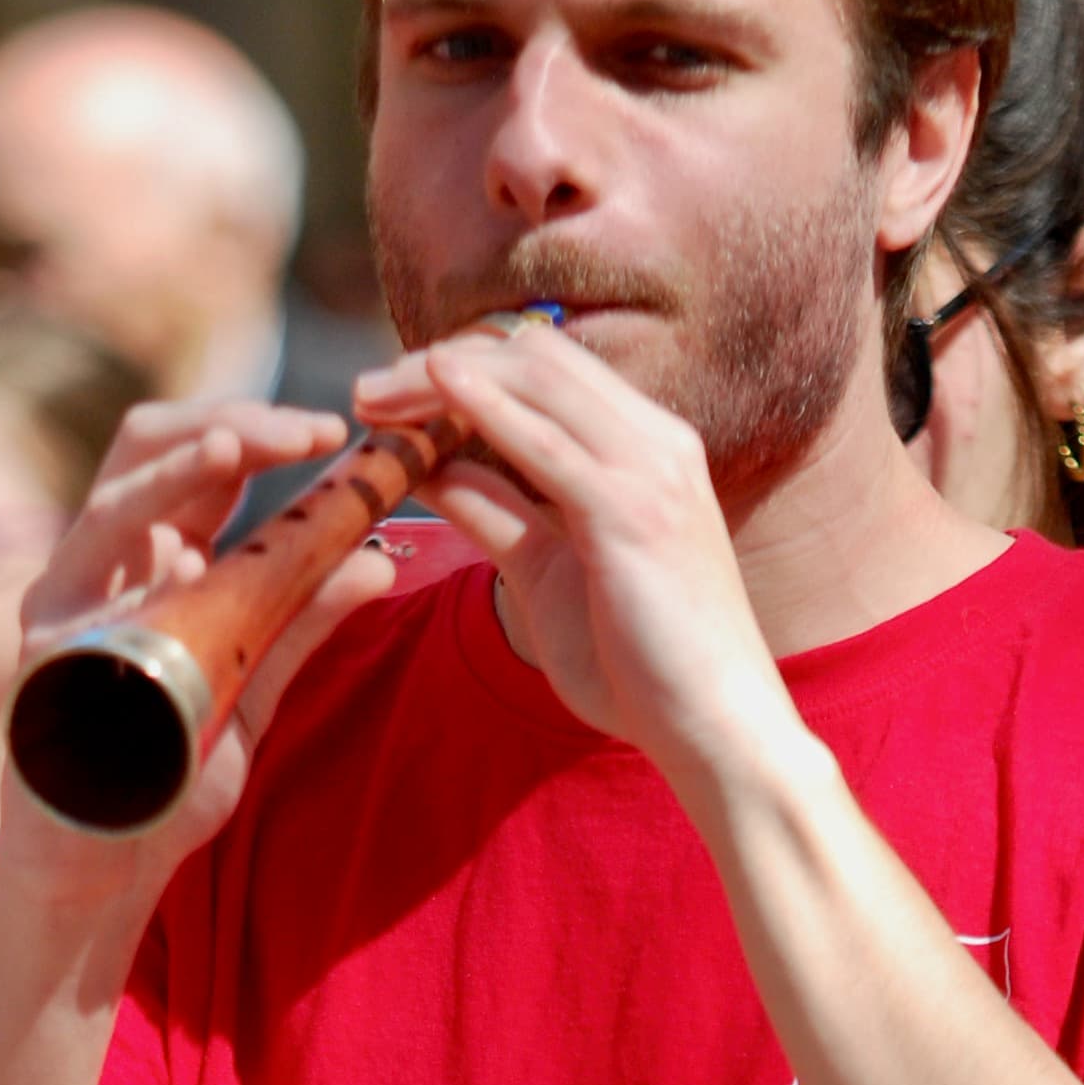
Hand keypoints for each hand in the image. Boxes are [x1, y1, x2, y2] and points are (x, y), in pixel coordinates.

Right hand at [0, 395, 387, 918]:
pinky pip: (85, 605)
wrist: (103, 871)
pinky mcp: (43, 667)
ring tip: (234, 450)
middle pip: (145, 448)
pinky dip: (135, 579)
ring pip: (107, 505)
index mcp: (152, 556)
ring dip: (173, 473)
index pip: (201, 461)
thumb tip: (380, 561)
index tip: (335, 435)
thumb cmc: (169, 778)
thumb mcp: (255, 686)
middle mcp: (100, 565)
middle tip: (306, 430)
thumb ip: (305, 622)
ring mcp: (65, 608)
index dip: (263, 431)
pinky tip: (187, 570)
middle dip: (226, 425)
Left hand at [354, 325, 783, 781]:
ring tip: (372, 394)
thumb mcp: (549, 573)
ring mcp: (650, 471)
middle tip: (365, 392)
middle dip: (440, 362)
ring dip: (443, 379)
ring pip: (536, 381)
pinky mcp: (633, 513)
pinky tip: (434, 390)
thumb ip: (499, 513)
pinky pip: (548, 443)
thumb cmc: (642, 665)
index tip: (394, 395)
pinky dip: (486, 409)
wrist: (718, 727)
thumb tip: (432, 469)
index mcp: (645, 449)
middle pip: (534, 357)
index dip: (466, 367)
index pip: (548, 368)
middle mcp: (654, 442)